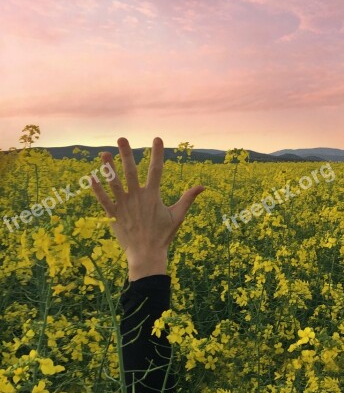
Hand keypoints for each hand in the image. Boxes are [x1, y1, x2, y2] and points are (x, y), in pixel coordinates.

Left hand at [91, 137, 204, 280]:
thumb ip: (188, 199)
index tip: (157, 139)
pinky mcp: (114, 215)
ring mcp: (124, 206)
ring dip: (108, 168)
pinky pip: (104, 200)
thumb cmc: (164, 235)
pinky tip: (91, 178)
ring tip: (104, 153)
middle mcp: (137, 197)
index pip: (156, 170)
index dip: (157, 153)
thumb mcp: (178, 216)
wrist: (147, 254)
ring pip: (114, 183)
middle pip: (130, 171)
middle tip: (122, 138)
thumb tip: (203, 186)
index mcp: (153, 196)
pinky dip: (97, 190)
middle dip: (126, 153)